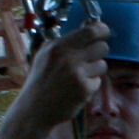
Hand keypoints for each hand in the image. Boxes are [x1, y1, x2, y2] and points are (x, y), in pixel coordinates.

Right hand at [8, 20, 105, 138]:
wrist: (34, 109)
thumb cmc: (41, 80)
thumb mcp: (45, 54)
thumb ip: (65, 42)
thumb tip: (88, 29)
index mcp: (58, 46)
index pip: (91, 31)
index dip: (102, 30)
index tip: (104, 31)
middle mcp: (68, 58)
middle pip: (102, 47)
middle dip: (100, 51)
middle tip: (91, 57)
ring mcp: (77, 74)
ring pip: (102, 64)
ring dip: (95, 70)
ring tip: (79, 76)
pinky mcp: (84, 89)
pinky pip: (97, 81)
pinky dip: (90, 85)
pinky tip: (76, 89)